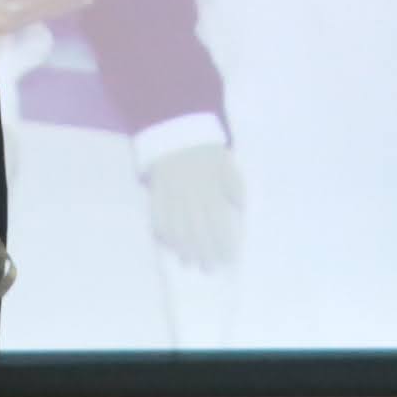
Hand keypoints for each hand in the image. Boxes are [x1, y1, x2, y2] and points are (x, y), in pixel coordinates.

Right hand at [142, 143, 244, 272]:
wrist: (176, 127)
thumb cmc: (206, 150)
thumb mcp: (228, 164)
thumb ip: (236, 187)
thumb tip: (241, 210)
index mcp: (211, 187)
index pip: (218, 223)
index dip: (223, 243)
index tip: (228, 259)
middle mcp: (191, 194)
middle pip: (197, 230)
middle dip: (204, 252)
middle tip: (209, 269)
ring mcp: (171, 193)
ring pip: (177, 227)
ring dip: (183, 248)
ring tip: (189, 262)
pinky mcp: (155, 191)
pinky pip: (158, 216)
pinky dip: (163, 233)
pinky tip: (168, 245)